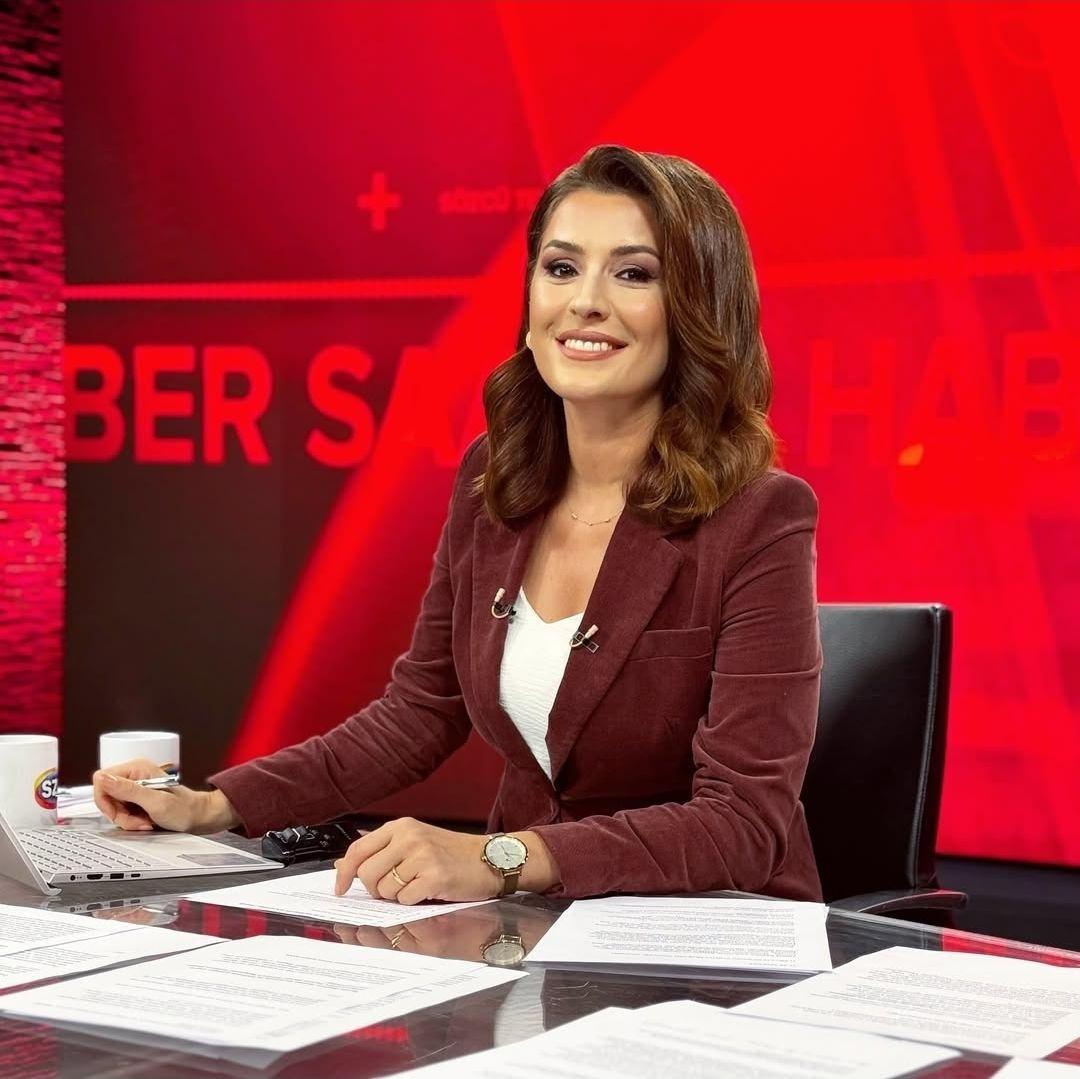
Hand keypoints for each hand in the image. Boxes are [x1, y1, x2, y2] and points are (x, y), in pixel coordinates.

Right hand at [92, 758, 239, 833]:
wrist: (198, 817)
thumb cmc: (184, 809)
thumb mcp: (155, 802)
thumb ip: (128, 790)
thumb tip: (102, 778)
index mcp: (137, 768)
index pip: (101, 779)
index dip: (105, 800)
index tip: (118, 813)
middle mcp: (134, 774)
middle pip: (106, 796)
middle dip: (119, 814)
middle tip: (138, 820)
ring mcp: (134, 787)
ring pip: (113, 807)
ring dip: (126, 820)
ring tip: (146, 822)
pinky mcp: (136, 798)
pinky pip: (121, 812)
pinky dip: (131, 822)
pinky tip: (146, 822)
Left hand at [333, 818, 499, 903]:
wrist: (489, 859)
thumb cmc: (451, 853)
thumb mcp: (414, 842)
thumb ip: (379, 851)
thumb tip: (342, 863)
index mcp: (400, 827)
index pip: (358, 850)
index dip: (344, 873)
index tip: (340, 889)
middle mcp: (409, 837)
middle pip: (367, 874)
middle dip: (376, 889)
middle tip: (396, 887)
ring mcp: (422, 856)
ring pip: (385, 890)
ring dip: (397, 896)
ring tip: (417, 885)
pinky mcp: (434, 876)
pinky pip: (405, 900)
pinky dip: (414, 902)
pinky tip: (429, 890)